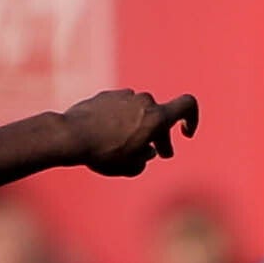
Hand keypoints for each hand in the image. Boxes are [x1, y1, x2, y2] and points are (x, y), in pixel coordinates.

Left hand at [58, 91, 197, 176]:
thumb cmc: (104, 154)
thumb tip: (147, 151)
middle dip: (160, 136)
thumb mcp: (130, 166)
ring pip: (139, 112)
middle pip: (159, 117)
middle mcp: (143, 101)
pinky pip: (121, 108)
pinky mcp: (106, 95)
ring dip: (138, 127)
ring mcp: (124, 96)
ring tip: (126, 146)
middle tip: (157, 153)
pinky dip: (120, 121)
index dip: (192, 119)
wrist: (71, 136)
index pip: (188, 105)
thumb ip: (145, 158)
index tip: (184, 133)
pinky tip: (107, 136)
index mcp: (155, 117)